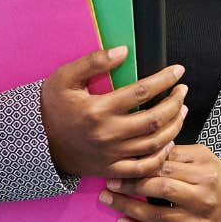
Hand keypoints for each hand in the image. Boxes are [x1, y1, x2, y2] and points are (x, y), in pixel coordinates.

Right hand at [40, 47, 188, 178]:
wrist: (37, 142)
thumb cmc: (52, 106)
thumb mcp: (64, 77)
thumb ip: (93, 62)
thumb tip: (124, 51)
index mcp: (99, 109)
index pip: (142, 91)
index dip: (165, 80)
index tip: (178, 71)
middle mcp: (108, 134)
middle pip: (154, 119)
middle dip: (175, 103)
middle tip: (183, 90)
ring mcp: (111, 155)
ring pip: (154, 144)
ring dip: (174, 126)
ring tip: (182, 110)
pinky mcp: (111, 170)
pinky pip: (143, 168)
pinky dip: (161, 157)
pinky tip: (169, 142)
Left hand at [98, 144, 220, 221]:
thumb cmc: (217, 181)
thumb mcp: (205, 159)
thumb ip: (178, 154)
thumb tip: (150, 148)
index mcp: (204, 174)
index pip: (166, 168)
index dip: (140, 167)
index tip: (120, 165)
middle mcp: (202, 198)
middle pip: (160, 190)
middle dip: (131, 186)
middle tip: (109, 182)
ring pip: (156, 216)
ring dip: (128, 208)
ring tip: (109, 200)